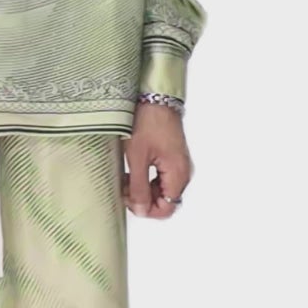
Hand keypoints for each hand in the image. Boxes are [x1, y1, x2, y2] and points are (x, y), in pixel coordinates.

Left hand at [122, 102, 192, 218]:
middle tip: (124, 186)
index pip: (167, 208)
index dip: (146, 209)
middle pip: (165, 200)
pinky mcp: (172, 158)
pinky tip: (133, 169)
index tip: (129, 198)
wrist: (155, 97)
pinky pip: (161, 178)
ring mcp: (178, 165)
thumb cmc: (148, 121)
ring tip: (127, 176)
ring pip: (161, 190)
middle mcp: (183, 172)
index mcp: (178, 174)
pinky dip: (146, 179)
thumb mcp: (137, 158)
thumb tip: (140, 210)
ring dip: (143, 188)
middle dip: (143, 198)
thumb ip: (138, 188)